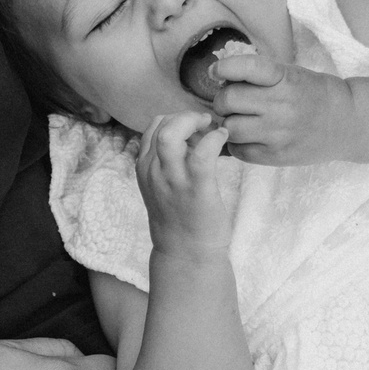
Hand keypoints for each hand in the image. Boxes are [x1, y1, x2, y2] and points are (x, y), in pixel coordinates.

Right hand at [135, 111, 233, 256]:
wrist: (186, 253)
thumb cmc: (181, 218)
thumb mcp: (163, 186)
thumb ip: (169, 161)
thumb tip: (193, 137)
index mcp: (145, 168)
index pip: (153, 127)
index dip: (175, 118)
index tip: (194, 126)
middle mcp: (154, 171)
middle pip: (161, 125)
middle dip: (185, 116)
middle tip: (204, 123)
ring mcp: (173, 180)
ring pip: (172, 134)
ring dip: (194, 123)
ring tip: (211, 127)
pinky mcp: (196, 189)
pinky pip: (202, 154)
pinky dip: (214, 139)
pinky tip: (223, 138)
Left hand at [211, 52, 357, 166]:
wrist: (347, 123)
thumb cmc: (314, 94)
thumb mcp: (291, 74)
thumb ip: (259, 75)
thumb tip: (218, 75)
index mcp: (285, 78)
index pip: (246, 67)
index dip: (224, 68)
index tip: (216, 71)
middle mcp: (281, 105)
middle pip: (228, 100)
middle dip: (223, 99)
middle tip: (231, 102)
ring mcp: (278, 133)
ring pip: (230, 128)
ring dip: (227, 123)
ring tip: (239, 120)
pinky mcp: (276, 156)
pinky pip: (238, 150)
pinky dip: (236, 143)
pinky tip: (248, 137)